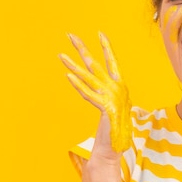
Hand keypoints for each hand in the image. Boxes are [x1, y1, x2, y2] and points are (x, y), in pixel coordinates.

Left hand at [59, 32, 132, 151]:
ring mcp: (112, 97)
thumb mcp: (114, 107)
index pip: (113, 62)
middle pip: (96, 64)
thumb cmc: (115, 129)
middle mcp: (117, 89)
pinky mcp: (106, 108)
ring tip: (60, 54)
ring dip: (72, 65)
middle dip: (82, 49)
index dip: (106, 47)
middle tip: (70, 35)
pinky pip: (88, 93)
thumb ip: (109, 95)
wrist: (116, 148)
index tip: (99, 33)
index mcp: (121, 86)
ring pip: (88, 77)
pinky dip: (78, 85)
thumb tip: (103, 87)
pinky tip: (68, 75)